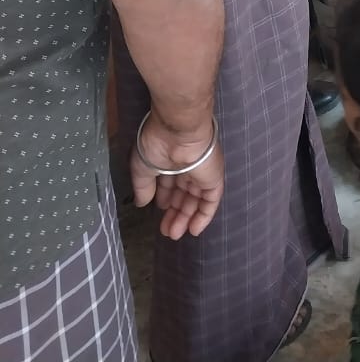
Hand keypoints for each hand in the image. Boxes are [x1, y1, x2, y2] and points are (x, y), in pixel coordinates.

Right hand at [130, 111, 223, 239]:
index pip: (170, 183)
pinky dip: (203, 216)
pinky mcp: (214, 177)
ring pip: (196, 199)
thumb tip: (141, 203)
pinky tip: (193, 230)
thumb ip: (143, 187)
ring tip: (174, 234)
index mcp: (170, 160)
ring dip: (186, 218)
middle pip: (183, 194)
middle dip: (175, 213)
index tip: (158, 211)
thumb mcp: (142, 168)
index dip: (164, 199)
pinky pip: (210, 200)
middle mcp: (187, 166)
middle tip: (167, 231)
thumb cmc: (157, 143)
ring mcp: (202, 172)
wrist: (179, 130)